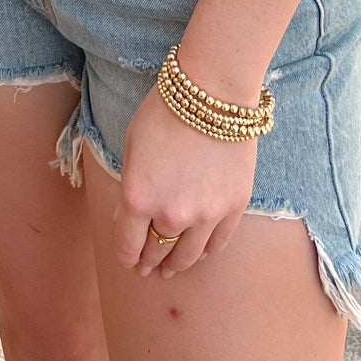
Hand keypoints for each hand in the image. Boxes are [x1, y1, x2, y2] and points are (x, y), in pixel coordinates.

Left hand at [113, 82, 256, 277]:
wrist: (212, 92)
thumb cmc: (164, 111)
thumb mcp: (131, 146)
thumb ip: (131, 187)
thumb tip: (132, 216)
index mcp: (138, 198)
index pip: (128, 246)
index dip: (126, 257)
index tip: (128, 260)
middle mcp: (171, 214)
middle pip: (157, 252)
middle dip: (149, 261)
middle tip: (147, 267)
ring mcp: (206, 214)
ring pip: (188, 255)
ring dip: (177, 264)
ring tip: (172, 268)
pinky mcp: (233, 206)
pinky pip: (218, 243)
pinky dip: (206, 252)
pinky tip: (199, 253)